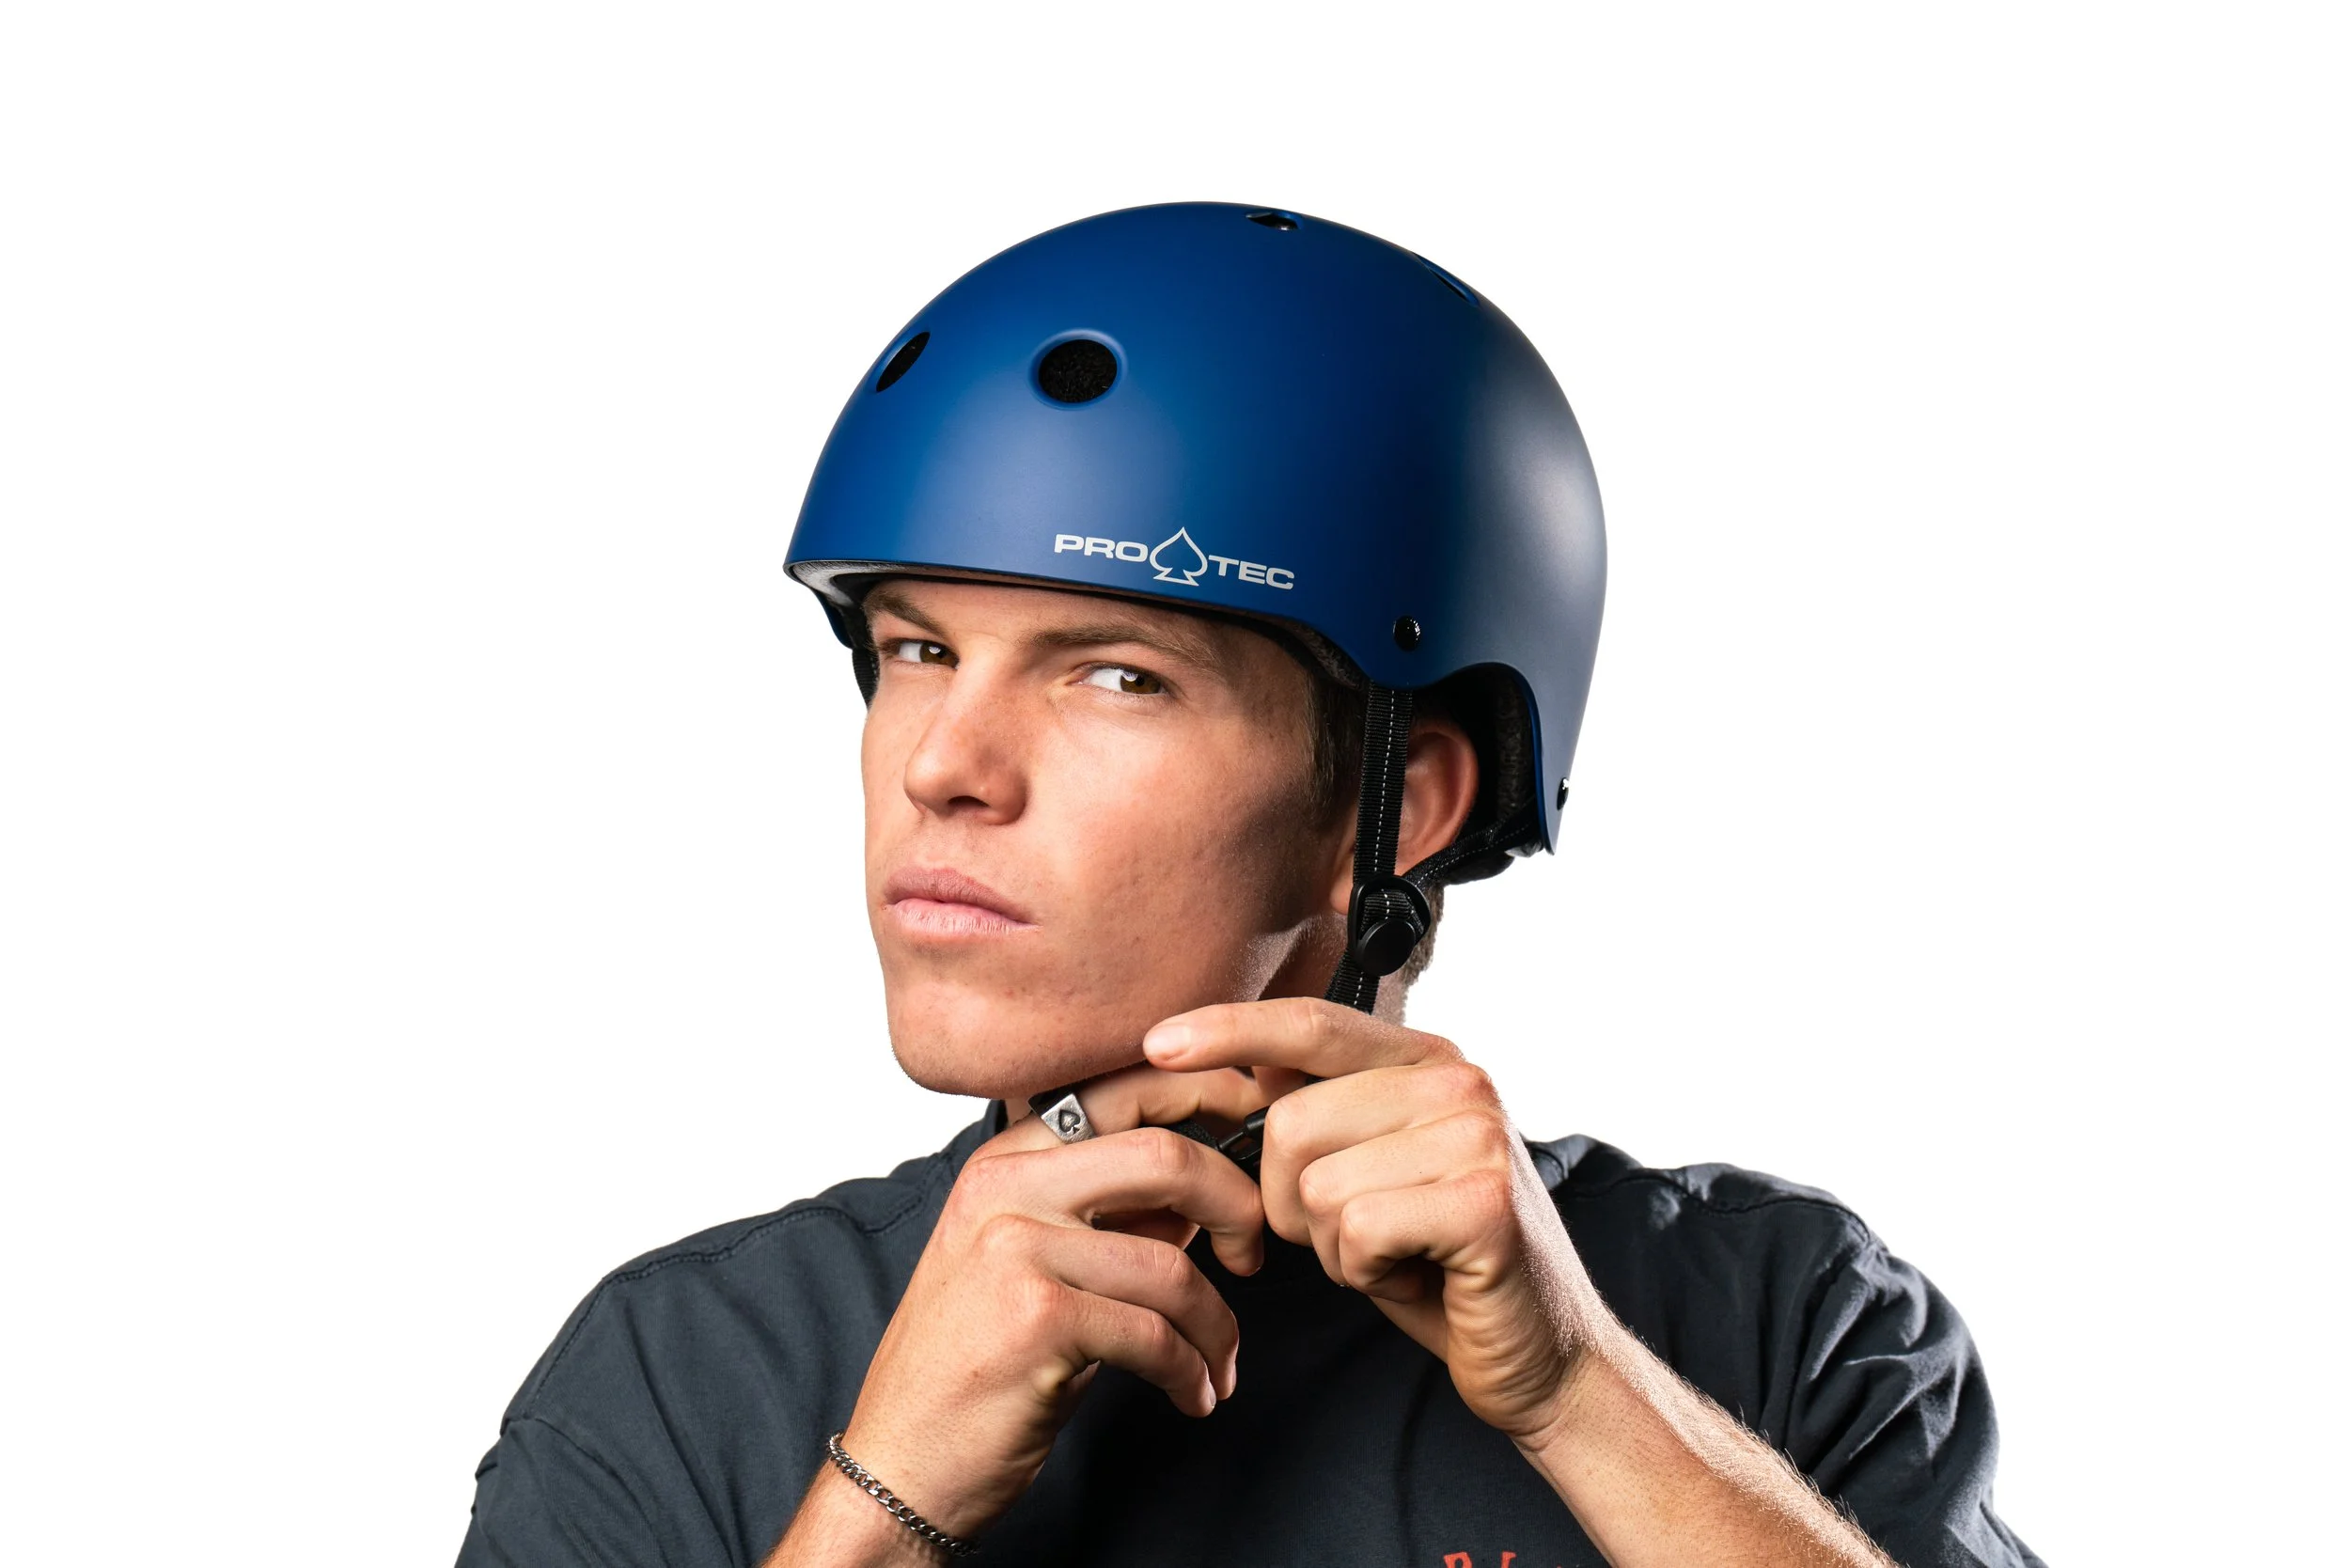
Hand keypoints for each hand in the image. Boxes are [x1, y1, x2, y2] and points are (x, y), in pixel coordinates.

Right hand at [830, 1064, 1269, 1543]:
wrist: (902, 1460)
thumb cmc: (980, 1360)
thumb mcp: (1037, 1261)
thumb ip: (1113, 1212)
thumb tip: (1205, 1186)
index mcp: (1007, 1158)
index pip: (1123, 1087)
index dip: (1207, 1091)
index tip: (1257, 1122)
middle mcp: (1005, 1187)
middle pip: (1164, 1155)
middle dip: (1237, 1203)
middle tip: (1254, 1253)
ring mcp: (1016, 1249)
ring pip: (1170, 1263)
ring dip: (1216, 1324)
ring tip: (1217, 1363)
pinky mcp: (1036, 1319)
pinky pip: (1155, 1334)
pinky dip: (1191, 1372)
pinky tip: (1192, 1396)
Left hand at [1143, 998, 1605, 1444]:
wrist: (1539, 1354)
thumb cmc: (1439, 1264)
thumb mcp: (1371, 1171)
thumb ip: (1324, 1112)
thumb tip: (1245, 1063)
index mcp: (1428, 1060)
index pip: (1310, 1023)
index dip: (1228, 1030)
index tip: (1158, 1042)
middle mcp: (1460, 1081)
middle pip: (1290, 1123)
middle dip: (1293, 1202)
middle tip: (1359, 1236)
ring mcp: (1478, 1135)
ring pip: (1317, 1185)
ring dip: (1335, 1247)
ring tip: (1397, 1255)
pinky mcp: (1483, 1200)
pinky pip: (1357, 1231)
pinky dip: (1367, 1273)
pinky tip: (1417, 1277)